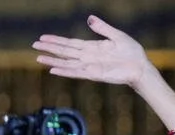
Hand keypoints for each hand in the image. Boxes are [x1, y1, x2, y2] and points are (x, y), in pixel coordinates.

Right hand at [33, 15, 152, 88]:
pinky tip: (53, 70)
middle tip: (34, 45)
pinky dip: (65, 71)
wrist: (141, 67)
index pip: (70, 43)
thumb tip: (90, 19)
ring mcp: (90, 66)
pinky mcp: (95, 75)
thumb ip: (103, 28)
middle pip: (65, 52)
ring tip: (38, 58)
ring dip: (53, 60)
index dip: (56, 40)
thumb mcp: (117, 36)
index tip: (43, 38)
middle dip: (50, 48)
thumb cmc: (132, 53)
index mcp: (93, 47)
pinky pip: (76, 72)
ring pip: (67, 63)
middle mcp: (89, 57)